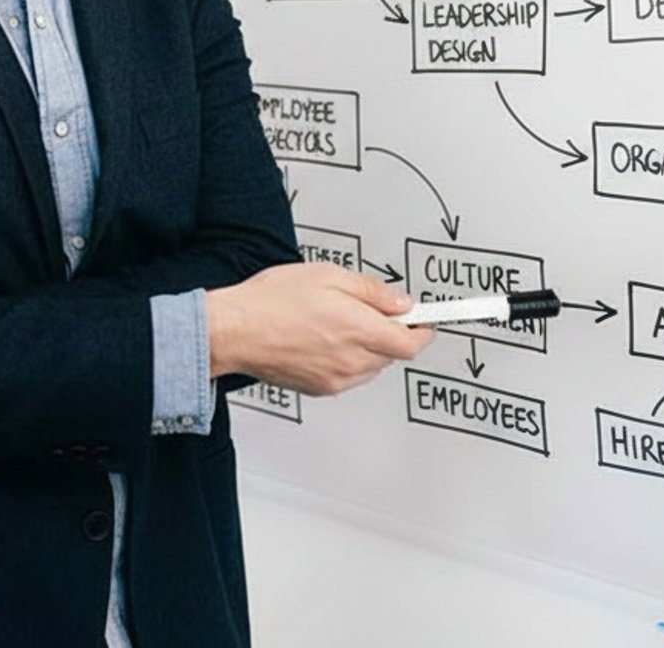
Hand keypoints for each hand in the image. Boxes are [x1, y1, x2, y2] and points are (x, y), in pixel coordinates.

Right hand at [207, 262, 434, 396]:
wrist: (234, 330)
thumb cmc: (270, 301)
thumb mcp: (327, 275)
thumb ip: (371, 291)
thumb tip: (400, 303)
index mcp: (359, 329)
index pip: (412, 342)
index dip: (423, 330)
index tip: (429, 321)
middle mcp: (353, 360)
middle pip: (393, 353)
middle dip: (390, 332)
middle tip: (367, 310)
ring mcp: (337, 379)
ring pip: (372, 366)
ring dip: (368, 347)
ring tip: (336, 322)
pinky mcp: (321, 389)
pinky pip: (349, 376)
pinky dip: (347, 360)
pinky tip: (322, 339)